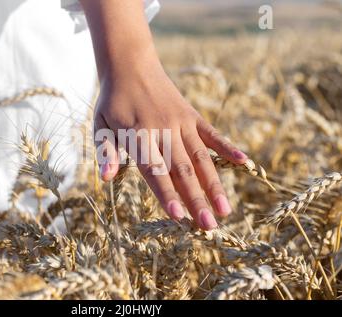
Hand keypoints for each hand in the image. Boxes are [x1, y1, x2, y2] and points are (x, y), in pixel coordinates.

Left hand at [80, 0, 247, 229]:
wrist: (130, 63)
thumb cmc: (112, 99)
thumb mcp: (100, 124)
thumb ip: (105, 151)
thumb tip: (106, 178)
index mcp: (138, 135)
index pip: (154, 170)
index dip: (167, 194)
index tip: (179, 217)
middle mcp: (163, 130)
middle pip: (182, 170)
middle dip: (196, 199)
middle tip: (208, 226)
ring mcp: (181, 122)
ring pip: (200, 157)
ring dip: (214, 184)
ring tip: (225, 209)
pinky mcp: (191, 115)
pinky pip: (212, 133)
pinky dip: (227, 147)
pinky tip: (244, 162)